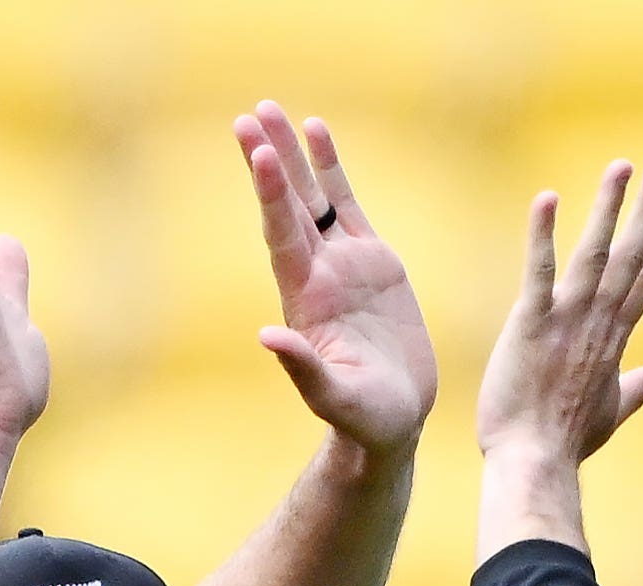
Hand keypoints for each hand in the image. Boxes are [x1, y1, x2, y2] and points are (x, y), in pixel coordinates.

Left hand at [232, 104, 437, 458]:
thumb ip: (304, 368)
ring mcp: (343, 263)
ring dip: (293, 155)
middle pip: (288, 205)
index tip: (261, 153)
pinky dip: (332, 167)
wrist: (393, 419)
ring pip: (313, 196)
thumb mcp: (335, 397)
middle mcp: (318, 274)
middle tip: (249, 115)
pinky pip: (347, 203)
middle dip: (269, 160)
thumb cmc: (364, 419)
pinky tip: (318, 131)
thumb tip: (267, 337)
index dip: (272, 196)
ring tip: (274, 110)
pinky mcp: (372, 261)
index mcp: (306, 300)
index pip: (284, 237)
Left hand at [475, 158, 642, 471]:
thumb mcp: (613, 412)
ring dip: (608, 206)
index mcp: (616, 339)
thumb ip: (639, 387)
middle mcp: (599, 323)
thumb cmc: (568, 443)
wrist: (535, 463)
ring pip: (595, 253)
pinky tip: (547, 199)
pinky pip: (540, 272)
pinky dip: (543, 235)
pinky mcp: (532, 325)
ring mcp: (568, 321)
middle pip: (631, 254)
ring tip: (621, 166)